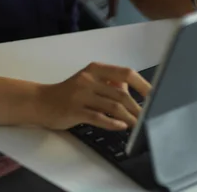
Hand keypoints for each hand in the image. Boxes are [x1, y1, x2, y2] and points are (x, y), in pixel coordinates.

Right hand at [34, 62, 151, 130]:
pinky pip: (98, 117)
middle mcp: (89, 78)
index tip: (154, 94)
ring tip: (138, 124)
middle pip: (120, 93)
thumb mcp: (89, 80)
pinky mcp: (74, 110)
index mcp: (95, 69)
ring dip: (128, 117)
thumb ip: (108, 82)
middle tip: (148, 116)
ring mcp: (81, 94)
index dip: (142, 84)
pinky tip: (121, 127)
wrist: (41, 101)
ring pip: (112, 106)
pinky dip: (112, 123)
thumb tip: (132, 89)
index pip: (125, 73)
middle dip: (137, 106)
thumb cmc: (69, 92)